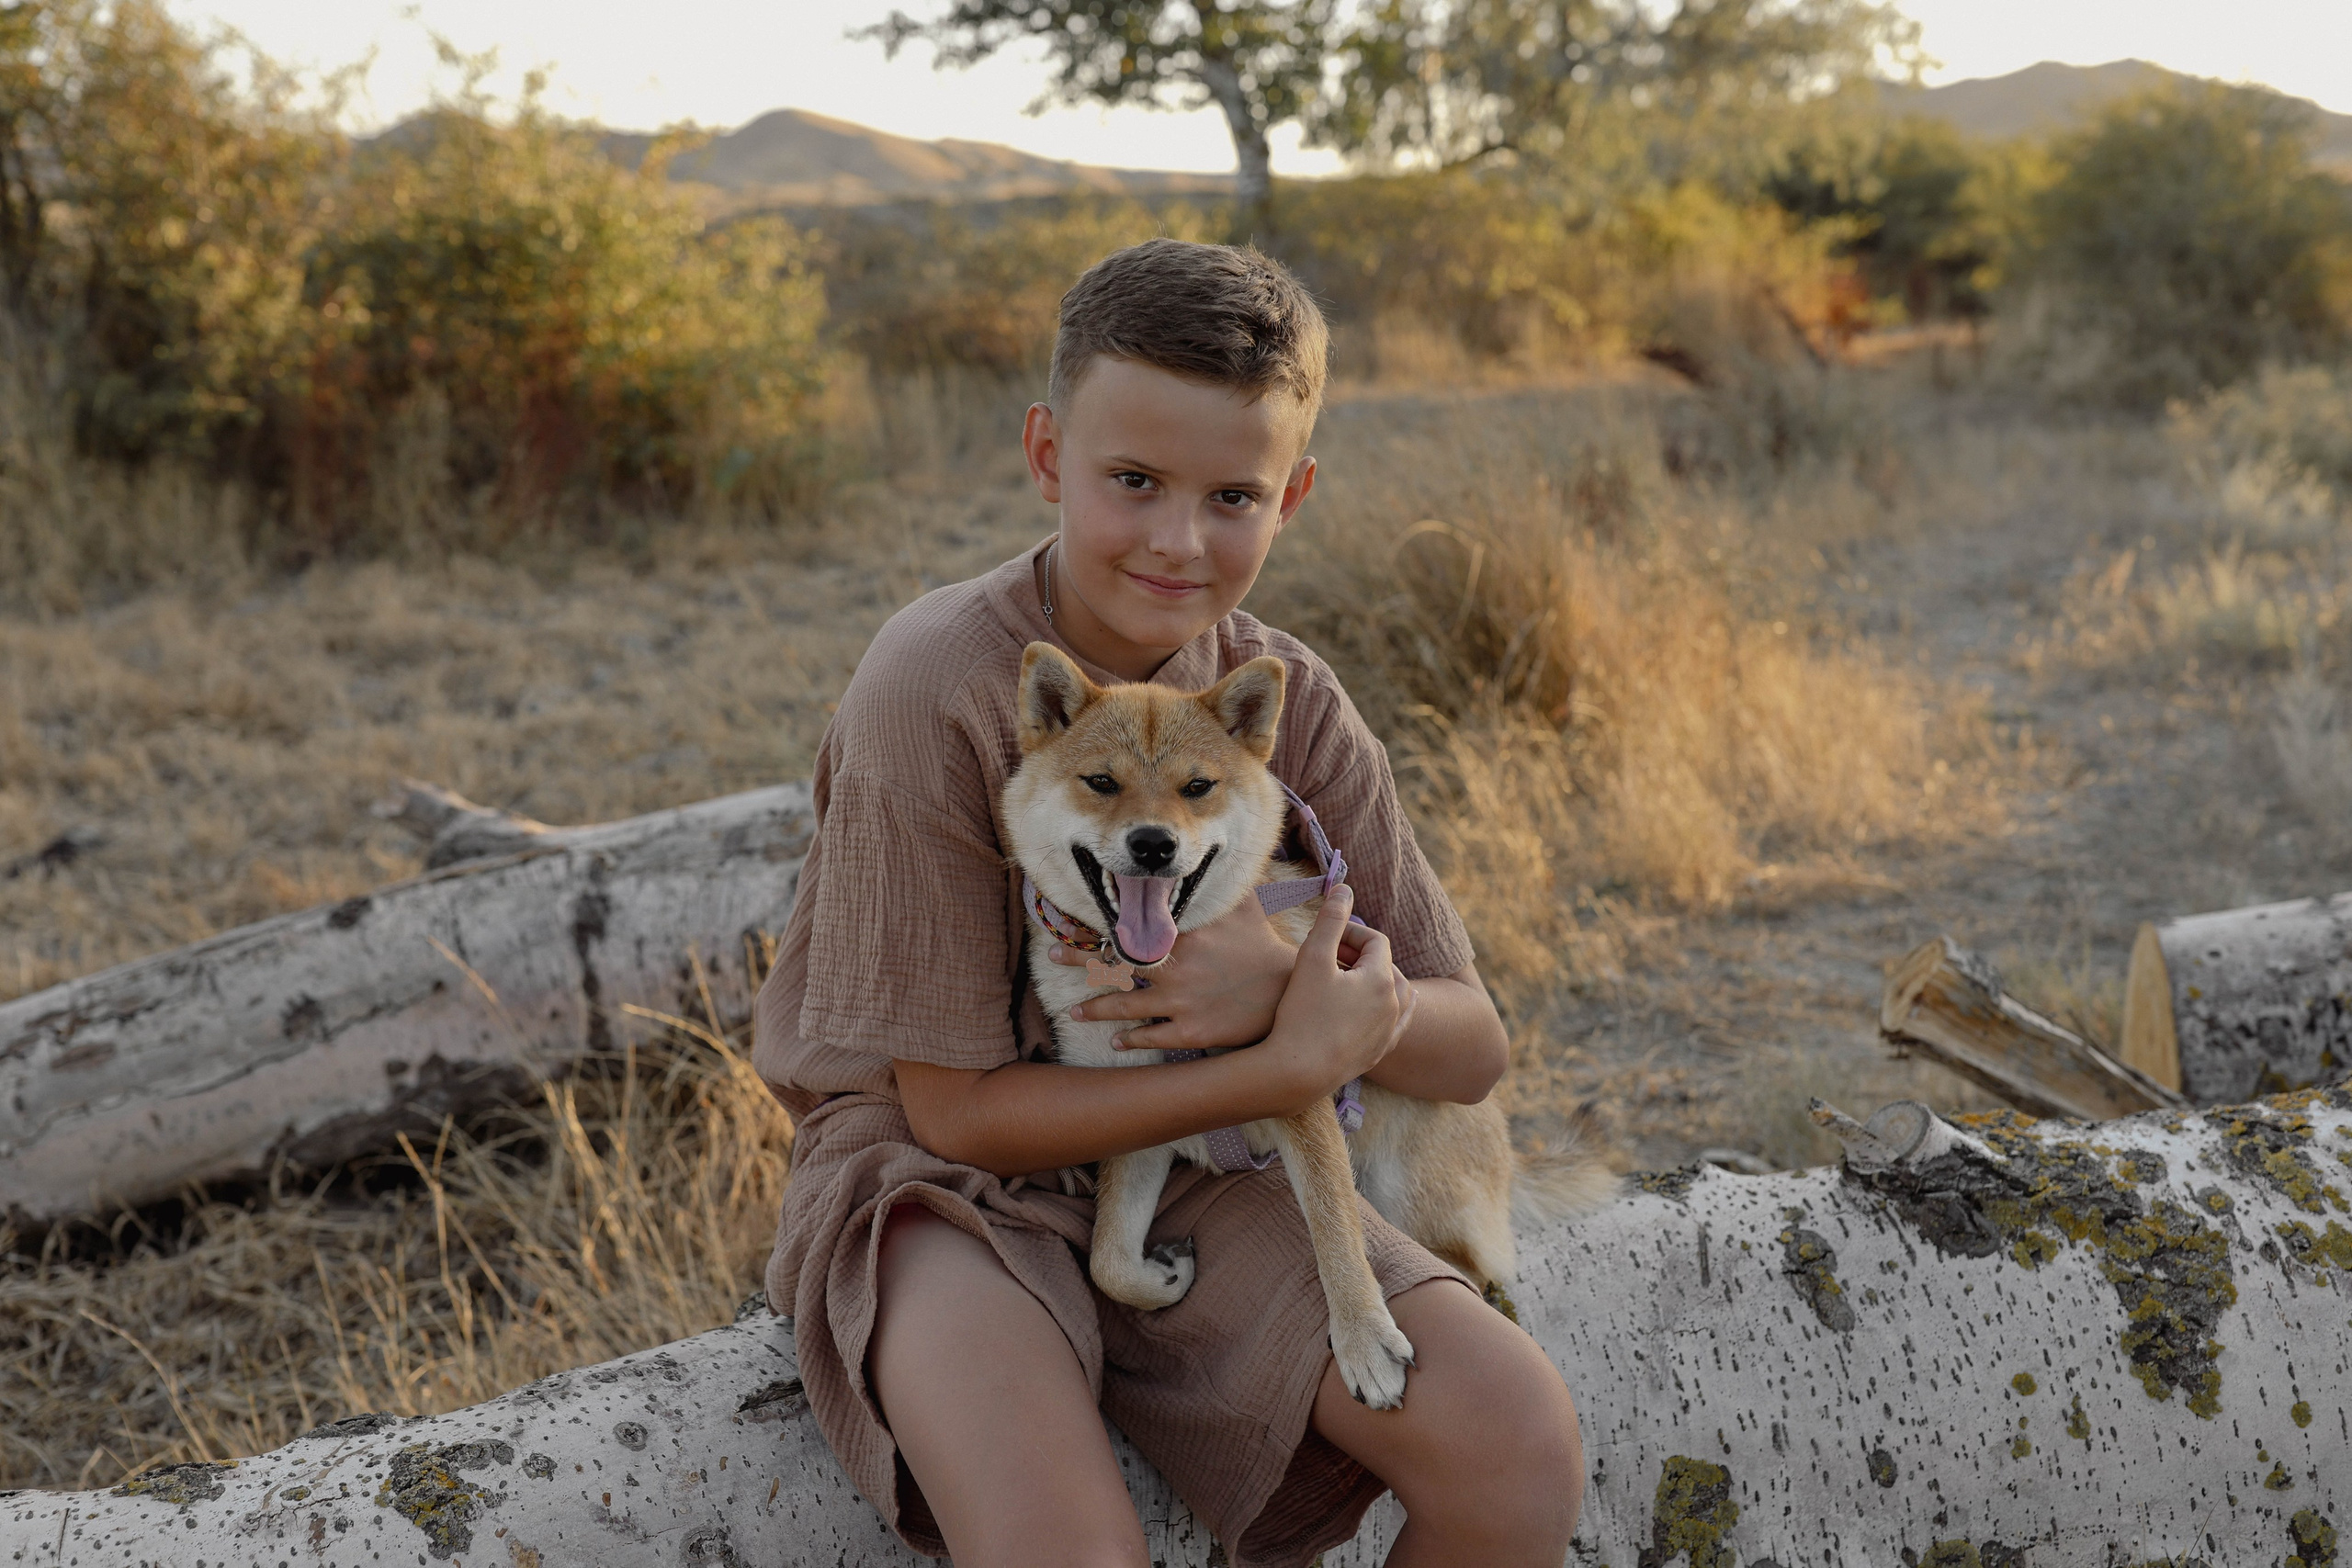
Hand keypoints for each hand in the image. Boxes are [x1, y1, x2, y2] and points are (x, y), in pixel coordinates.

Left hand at [1055, 895, 1297, 1051]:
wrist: (1287, 992)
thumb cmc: (1263, 946)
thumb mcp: (1242, 907)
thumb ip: (1219, 886)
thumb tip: (1213, 853)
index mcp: (1180, 937)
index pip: (1127, 928)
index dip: (1094, 926)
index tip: (1068, 921)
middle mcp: (1173, 969)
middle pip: (1114, 965)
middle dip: (1079, 960)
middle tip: (1052, 956)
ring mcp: (1178, 1003)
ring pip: (1123, 1007)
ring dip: (1094, 1009)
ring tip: (1073, 1009)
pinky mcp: (1189, 1032)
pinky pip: (1149, 1036)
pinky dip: (1128, 1040)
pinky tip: (1115, 1041)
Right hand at [1251, 886, 1414, 1108]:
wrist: (1297, 1072)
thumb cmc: (1302, 1013)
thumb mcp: (1312, 958)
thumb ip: (1330, 919)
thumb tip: (1345, 888)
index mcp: (1382, 978)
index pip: (1376, 941)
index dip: (1350, 933)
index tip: (1324, 939)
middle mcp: (1394, 1005)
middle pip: (1385, 966)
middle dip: (1359, 957)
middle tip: (1327, 958)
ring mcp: (1389, 1032)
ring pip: (1394, 995)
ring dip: (1372, 982)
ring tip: (1342, 982)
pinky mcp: (1379, 1053)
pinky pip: (1392, 1023)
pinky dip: (1382, 1009)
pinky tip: (1363, 1010)